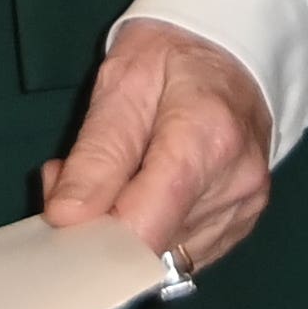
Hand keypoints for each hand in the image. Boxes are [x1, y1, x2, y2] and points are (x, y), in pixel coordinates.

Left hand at [39, 20, 272, 273]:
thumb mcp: (121, 82)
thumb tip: (65, 218)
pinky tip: (143, 193)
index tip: (62, 217)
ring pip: (163, 256)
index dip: (93, 237)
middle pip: (151, 245)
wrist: (231, 52)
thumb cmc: (172, 58)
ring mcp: (244, 209)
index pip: (144, 225)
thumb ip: (96, 153)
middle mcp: (236, 184)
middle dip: (102, 226)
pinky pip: (182, 254)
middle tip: (78, 177)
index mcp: (206, 138)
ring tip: (116, 176)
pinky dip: (151, 232)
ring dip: (125, 230)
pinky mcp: (241, 223)